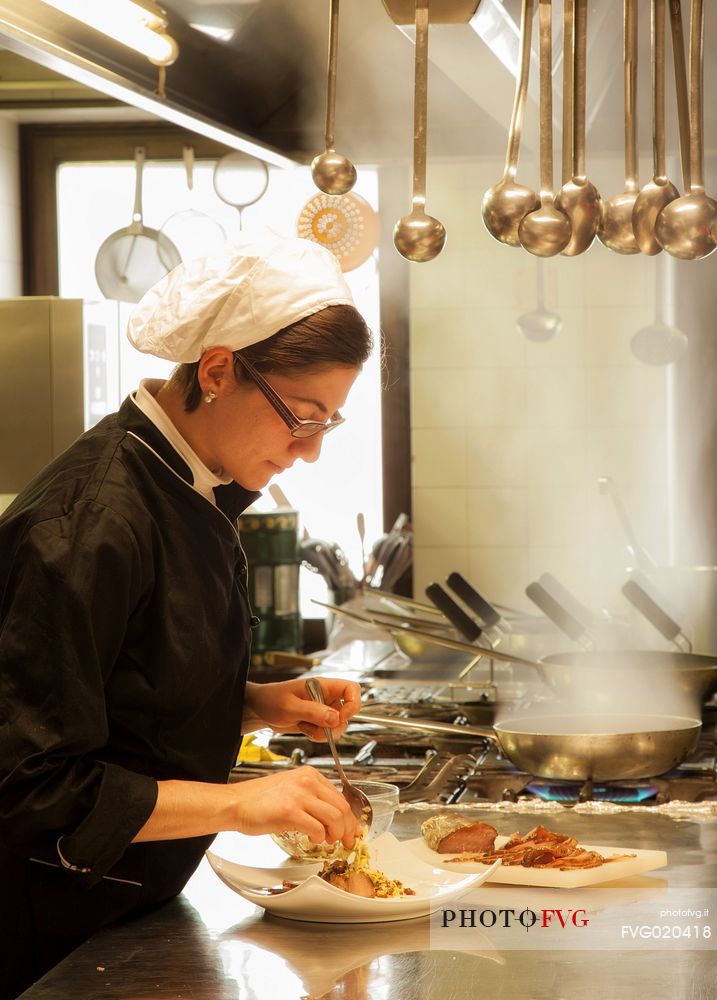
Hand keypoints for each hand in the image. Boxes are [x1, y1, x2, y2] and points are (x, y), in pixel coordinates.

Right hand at [231, 766, 361, 846]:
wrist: (236, 803)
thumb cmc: (260, 800)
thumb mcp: (291, 789)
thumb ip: (312, 798)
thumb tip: (335, 817)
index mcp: (309, 775)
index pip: (340, 797)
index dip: (350, 817)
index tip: (352, 829)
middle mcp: (307, 781)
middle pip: (342, 807)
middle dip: (347, 828)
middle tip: (346, 841)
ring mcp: (299, 795)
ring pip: (334, 818)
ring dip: (335, 834)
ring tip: (327, 840)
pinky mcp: (290, 811)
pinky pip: (317, 828)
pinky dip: (319, 838)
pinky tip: (312, 839)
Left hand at [243, 676, 361, 740]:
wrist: (258, 709)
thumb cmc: (271, 700)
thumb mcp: (290, 707)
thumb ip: (313, 712)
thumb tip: (336, 719)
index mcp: (322, 686)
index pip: (351, 688)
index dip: (353, 703)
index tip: (341, 717)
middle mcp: (325, 696)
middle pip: (347, 711)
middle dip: (336, 725)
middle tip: (319, 728)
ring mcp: (322, 709)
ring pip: (338, 724)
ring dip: (326, 732)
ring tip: (307, 728)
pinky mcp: (316, 721)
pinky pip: (327, 731)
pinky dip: (318, 735)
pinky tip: (304, 729)